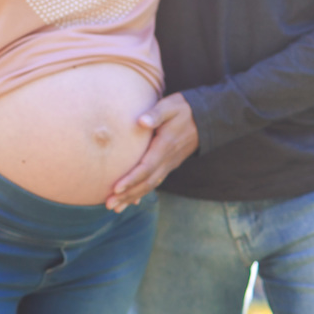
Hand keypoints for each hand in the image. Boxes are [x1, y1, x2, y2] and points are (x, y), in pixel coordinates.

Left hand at [106, 93, 198, 211]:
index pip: (146, 167)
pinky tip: (131, 201)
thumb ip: (156, 114)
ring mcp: (169, 164)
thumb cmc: (183, 109)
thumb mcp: (171, 106)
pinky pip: (154, 182)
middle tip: (109, 204)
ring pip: (150, 185)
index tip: (116, 188)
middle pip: (146, 182)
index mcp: (165, 146)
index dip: (131, 179)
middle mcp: (167, 159)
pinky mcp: (168, 165)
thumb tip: (141, 121)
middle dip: (128, 195)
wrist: (205, 118)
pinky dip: (142, 192)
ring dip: (133, 197)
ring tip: (116, 207)